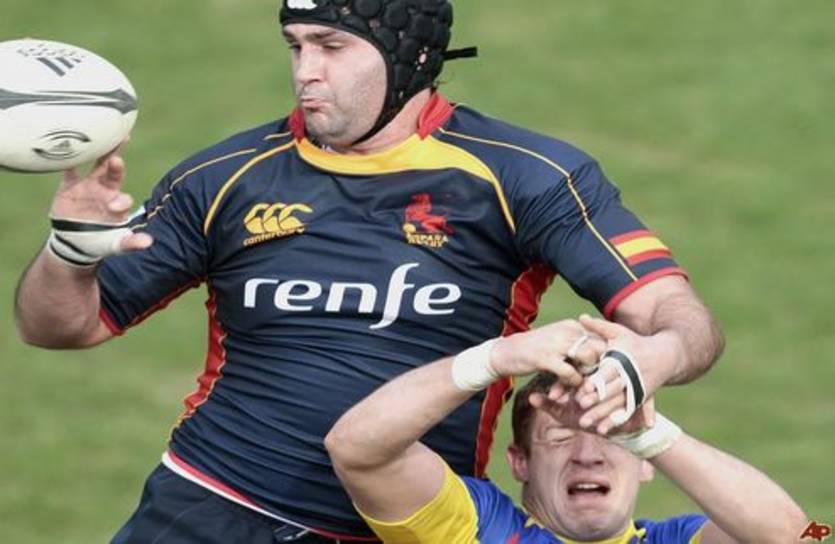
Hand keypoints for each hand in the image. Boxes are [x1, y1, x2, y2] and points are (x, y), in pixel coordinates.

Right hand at [50, 143, 151, 252]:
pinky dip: (68, 161)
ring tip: (101, 139)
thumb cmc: (101, 241)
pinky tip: (69, 147)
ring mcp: (88, 186)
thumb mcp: (116, 244)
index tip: (114, 207)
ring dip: (100, 153)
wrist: (75, 241)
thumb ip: (131, 242)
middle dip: (116, 166)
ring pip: (96, 165)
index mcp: (118, 203)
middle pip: (114, 173)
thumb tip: (148, 243)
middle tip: (117, 159)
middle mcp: (106, 190)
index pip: (123, 198)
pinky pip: (69, 171)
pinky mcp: (69, 187)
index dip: (121, 201)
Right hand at [489, 320, 606, 387]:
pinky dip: (573, 382)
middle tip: (597, 381)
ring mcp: (556, 343)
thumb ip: (578, 344)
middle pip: (599, 348)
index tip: (606, 371)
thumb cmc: (535, 349)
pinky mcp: (544, 358)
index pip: (601, 338)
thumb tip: (603, 354)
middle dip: (602, 366)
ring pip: (588, 358)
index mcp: (572, 325)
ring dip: (589, 375)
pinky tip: (567, 387)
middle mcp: (567, 330)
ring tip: (584, 385)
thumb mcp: (559, 341)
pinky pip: (570, 372)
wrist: (505, 352)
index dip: (608, 356)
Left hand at [573, 314, 676, 433]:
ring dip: (602, 415)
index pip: (607, 373)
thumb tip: (580, 317)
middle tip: (580, 408)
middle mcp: (629, 376)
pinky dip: (615, 421)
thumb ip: (599, 327)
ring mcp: (636, 388)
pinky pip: (626, 412)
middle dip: (596, 401)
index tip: (581, 391)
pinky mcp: (639, 398)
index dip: (595, 382)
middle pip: (611, 391)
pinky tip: (602, 430)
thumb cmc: (637, 342)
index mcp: (622, 360)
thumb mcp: (619, 332)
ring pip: (617, 405)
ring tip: (586, 425)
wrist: (666, 354)